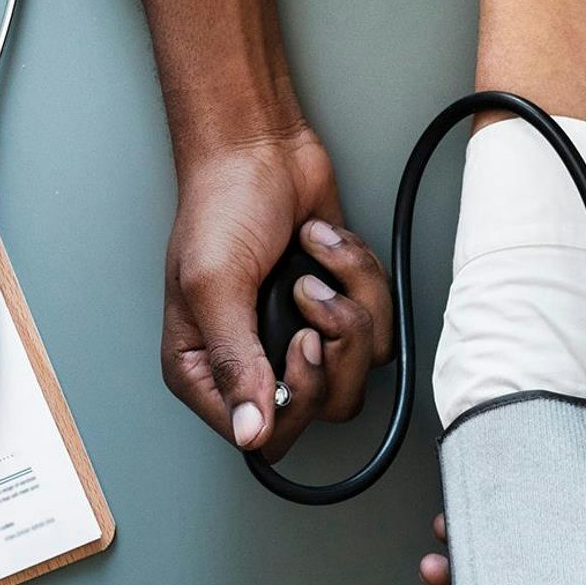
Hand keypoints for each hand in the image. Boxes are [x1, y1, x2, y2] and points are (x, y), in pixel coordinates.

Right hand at [162, 124, 392, 460]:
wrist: (261, 148)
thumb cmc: (221, 206)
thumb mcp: (213, 286)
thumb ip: (234, 363)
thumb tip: (251, 433)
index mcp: (206, 370)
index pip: (264, 436)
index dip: (296, 400)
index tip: (300, 344)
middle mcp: (255, 361)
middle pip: (324, 407)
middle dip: (333, 347)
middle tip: (309, 298)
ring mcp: (302, 334)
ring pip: (359, 366)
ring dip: (349, 301)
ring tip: (312, 263)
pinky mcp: (340, 305)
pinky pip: (379, 321)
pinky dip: (360, 274)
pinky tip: (325, 244)